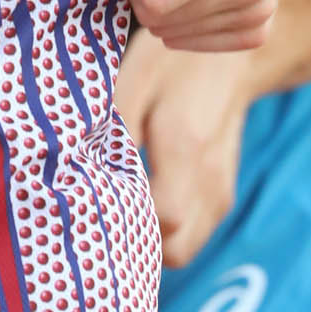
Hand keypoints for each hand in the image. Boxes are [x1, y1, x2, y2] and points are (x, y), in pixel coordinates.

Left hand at [116, 33, 255, 265]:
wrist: (231, 60)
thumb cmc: (173, 65)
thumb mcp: (134, 80)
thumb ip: (112, 129)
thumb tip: (79, 172)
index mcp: (185, 147)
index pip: (164, 216)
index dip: (126, 221)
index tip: (93, 207)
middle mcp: (210, 180)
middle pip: (176, 252)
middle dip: (136, 243)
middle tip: (100, 214)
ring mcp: (221, 193)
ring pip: (185, 251)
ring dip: (153, 242)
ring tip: (120, 210)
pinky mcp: (222, 197)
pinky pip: (193, 237)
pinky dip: (168, 234)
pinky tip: (142, 203)